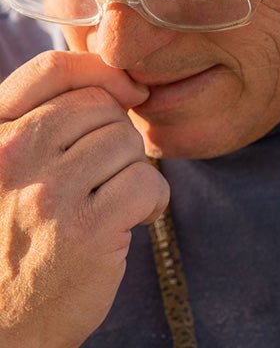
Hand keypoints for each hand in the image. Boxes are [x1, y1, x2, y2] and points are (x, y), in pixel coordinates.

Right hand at [0, 51, 169, 347]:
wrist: (3, 327)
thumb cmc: (15, 238)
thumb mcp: (10, 170)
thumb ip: (46, 120)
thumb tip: (121, 84)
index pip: (52, 70)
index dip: (102, 73)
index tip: (129, 92)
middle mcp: (11, 157)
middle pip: (102, 106)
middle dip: (117, 135)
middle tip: (106, 174)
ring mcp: (48, 193)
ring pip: (127, 142)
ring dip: (133, 170)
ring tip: (113, 200)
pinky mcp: (86, 230)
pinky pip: (147, 183)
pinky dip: (152, 201)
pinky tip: (133, 220)